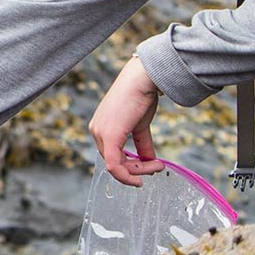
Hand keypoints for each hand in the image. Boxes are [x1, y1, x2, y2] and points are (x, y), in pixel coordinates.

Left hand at [89, 55, 165, 186]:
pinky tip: (143, 174)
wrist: (142, 79)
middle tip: (157, 167)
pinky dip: (128, 175)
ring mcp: (100, 133)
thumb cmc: (141, 96)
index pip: (112, 156)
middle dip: (137, 170)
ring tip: (158, 166)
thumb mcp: (140, 126)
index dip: (131, 166)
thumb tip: (151, 162)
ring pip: (115, 166)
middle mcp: (96, 131)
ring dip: (139, 171)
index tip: (151, 166)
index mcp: (100, 127)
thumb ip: (142, 145)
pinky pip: (114, 165)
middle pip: (113, 163)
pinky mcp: (109, 136)